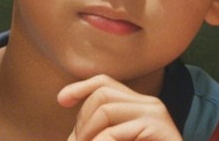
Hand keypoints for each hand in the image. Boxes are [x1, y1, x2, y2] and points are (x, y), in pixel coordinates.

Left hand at [58, 76, 182, 140]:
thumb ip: (103, 136)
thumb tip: (72, 137)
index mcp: (140, 105)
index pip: (105, 83)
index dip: (80, 88)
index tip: (61, 101)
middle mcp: (149, 104)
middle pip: (102, 94)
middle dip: (82, 121)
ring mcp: (155, 114)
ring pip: (105, 109)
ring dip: (87, 134)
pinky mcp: (158, 127)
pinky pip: (115, 132)